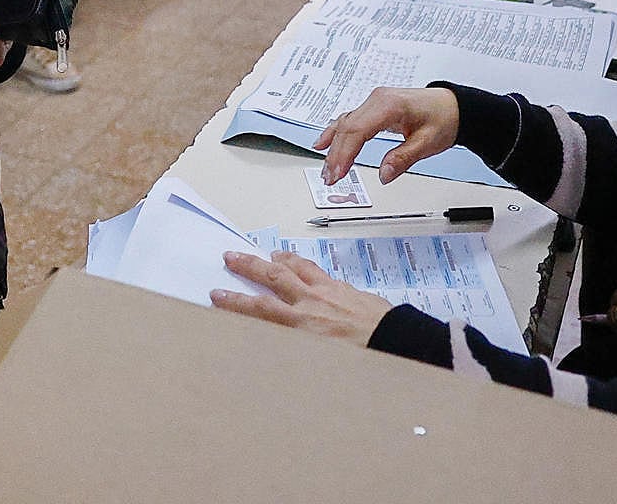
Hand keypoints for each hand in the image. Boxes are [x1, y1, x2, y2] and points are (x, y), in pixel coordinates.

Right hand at [210, 250, 394, 341]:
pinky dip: (305, 265)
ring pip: (296, 268)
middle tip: (230, 256)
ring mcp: (329, 291)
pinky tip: (303, 266)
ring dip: (277, 259)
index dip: (235, 302)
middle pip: (272, 278)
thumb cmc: (363, 359)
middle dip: (248, 266)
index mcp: (302, 324)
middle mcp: (311, 303)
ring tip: (266, 254)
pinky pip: (319, 270)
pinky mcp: (345, 287)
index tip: (217, 294)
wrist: (399, 343)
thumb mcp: (324, 364)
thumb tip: (283, 352)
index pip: (260, 309)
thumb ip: (300, 352)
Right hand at [313, 87, 460, 184]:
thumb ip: (403, 158)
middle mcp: (377, 99)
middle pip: (347, 128)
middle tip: (329, 178)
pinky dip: (336, 133)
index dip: (344, 153)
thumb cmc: (443, 118)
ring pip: (345, 124)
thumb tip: (384, 174)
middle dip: (335, 154)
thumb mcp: (427, 143)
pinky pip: (350, 120)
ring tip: (326, 170)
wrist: (453, 106)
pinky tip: (324, 143)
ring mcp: (374, 102)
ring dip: (333, 146)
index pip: (357, 130)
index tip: (338, 173)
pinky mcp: (374, 108)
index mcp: (389, 105)